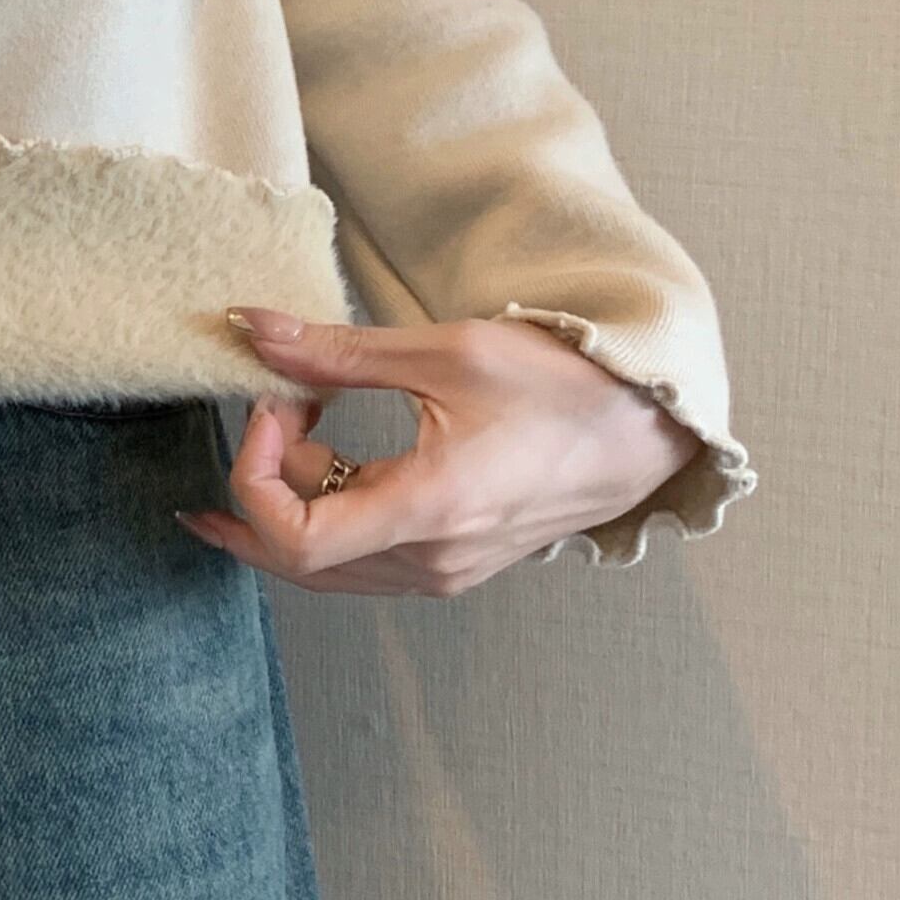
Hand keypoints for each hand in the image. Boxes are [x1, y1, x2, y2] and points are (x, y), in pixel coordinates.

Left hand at [174, 305, 700, 594]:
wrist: (647, 427)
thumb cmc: (562, 385)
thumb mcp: (445, 351)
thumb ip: (338, 351)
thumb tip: (252, 329)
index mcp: (430, 510)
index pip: (294, 539)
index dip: (255, 474)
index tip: (274, 405)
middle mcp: (434, 559)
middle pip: (296, 560)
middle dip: (259, 484)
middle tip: (273, 407)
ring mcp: (446, 570)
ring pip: (325, 564)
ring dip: (291, 496)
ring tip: (298, 420)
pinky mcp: (454, 563)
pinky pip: (361, 559)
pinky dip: (324, 511)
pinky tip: (320, 457)